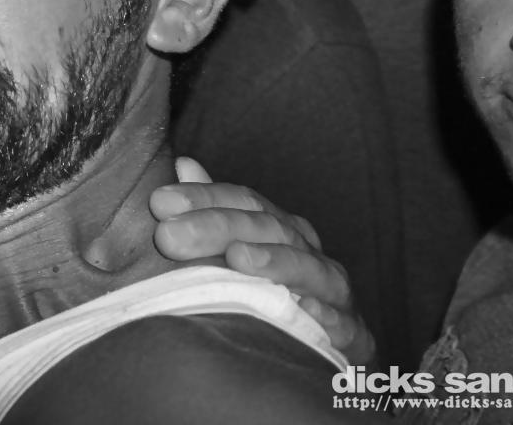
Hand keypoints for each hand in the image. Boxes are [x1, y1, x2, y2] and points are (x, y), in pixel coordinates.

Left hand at [150, 157, 374, 361]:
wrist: (330, 346)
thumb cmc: (275, 291)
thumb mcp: (241, 247)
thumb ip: (214, 209)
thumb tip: (185, 165)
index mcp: (281, 229)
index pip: (242, 201)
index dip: (202, 197)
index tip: (159, 202)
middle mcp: (309, 252)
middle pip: (266, 228)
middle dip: (218, 226)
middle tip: (170, 235)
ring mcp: (333, 291)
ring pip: (307, 268)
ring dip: (273, 261)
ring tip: (236, 257)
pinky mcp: (353, 333)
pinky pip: (341, 323)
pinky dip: (324, 314)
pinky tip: (304, 308)